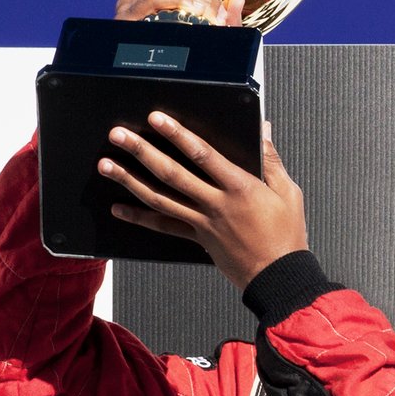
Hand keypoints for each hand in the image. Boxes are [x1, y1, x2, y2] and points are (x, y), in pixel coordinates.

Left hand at [100, 114, 309, 289]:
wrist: (278, 277)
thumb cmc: (287, 234)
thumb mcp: (287, 191)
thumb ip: (271, 159)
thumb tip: (263, 128)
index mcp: (240, 187)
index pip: (202, 154)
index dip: (178, 134)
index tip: (156, 118)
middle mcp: (216, 204)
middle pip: (171, 174)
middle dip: (142, 152)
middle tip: (118, 136)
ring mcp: (203, 223)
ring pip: (159, 198)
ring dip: (129, 181)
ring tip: (106, 165)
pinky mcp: (197, 239)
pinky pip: (163, 226)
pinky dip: (139, 217)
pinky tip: (118, 208)